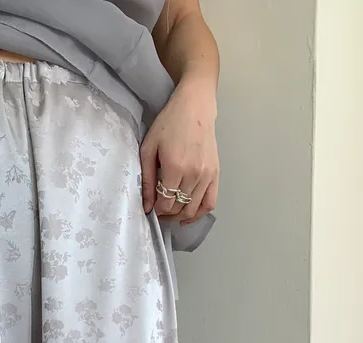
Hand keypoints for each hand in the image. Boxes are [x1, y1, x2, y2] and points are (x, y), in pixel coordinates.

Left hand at [140, 77, 218, 225]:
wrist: (195, 107)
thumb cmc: (169, 123)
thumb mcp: (149, 149)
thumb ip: (147, 179)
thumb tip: (147, 206)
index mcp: (175, 168)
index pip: (165, 204)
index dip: (156, 210)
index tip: (151, 207)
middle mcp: (193, 175)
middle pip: (178, 208)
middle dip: (166, 214)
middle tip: (158, 210)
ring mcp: (207, 175)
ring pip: (193, 209)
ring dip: (180, 216)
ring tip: (170, 213)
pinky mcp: (215, 174)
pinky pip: (210, 203)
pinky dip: (199, 213)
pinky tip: (188, 216)